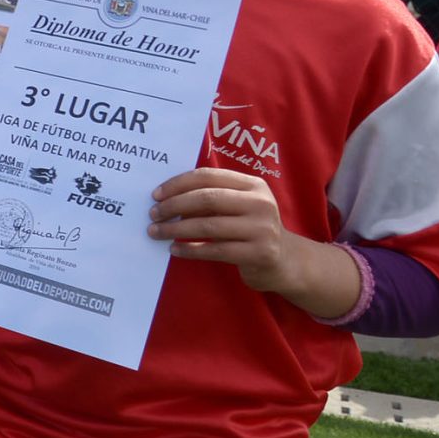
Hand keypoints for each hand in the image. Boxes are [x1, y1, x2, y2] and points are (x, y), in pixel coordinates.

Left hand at [148, 169, 305, 293]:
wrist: (285, 261)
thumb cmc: (251, 229)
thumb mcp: (237, 207)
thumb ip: (210, 199)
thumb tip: (166, 199)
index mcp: (253, 185)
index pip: (208, 176)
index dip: (178, 184)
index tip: (156, 194)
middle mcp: (260, 203)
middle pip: (207, 198)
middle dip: (173, 206)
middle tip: (153, 215)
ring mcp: (262, 229)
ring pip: (208, 226)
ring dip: (176, 229)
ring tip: (156, 232)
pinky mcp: (260, 253)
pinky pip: (215, 250)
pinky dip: (190, 249)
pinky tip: (174, 249)